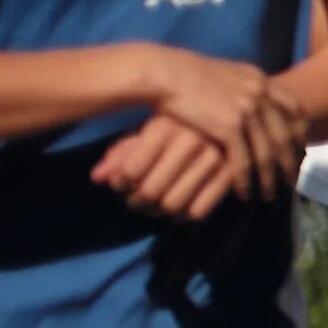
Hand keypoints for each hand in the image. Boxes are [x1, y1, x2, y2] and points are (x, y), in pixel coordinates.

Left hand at [92, 113, 243, 220]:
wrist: (223, 111)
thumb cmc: (176, 125)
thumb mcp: (146, 132)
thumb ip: (119, 154)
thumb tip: (97, 178)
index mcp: (165, 126)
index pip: (131, 172)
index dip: (120, 184)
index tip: (121, 183)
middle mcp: (191, 140)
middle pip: (151, 192)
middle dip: (137, 202)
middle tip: (135, 200)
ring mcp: (214, 157)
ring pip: (173, 205)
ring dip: (158, 212)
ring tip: (154, 206)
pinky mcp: (231, 173)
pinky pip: (199, 211)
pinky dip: (183, 216)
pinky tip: (179, 208)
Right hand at [142, 45, 306, 199]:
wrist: (163, 72)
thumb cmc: (183, 74)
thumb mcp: (224, 73)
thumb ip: (243, 86)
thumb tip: (250, 98)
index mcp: (260, 80)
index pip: (294, 108)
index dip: (300, 131)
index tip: (301, 149)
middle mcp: (260, 95)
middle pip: (285, 136)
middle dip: (291, 162)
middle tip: (293, 181)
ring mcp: (247, 111)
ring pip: (267, 153)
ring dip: (269, 178)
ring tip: (270, 195)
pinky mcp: (229, 126)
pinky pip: (244, 161)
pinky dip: (246, 180)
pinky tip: (246, 193)